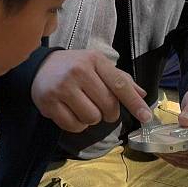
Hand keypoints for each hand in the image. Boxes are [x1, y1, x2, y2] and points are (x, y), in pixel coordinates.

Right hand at [31, 50, 151, 132]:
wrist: (40, 67)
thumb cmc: (75, 66)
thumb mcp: (98, 65)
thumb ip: (120, 79)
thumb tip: (142, 95)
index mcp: (95, 60)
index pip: (120, 84)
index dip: (134, 103)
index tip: (146, 117)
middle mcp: (79, 71)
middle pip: (107, 105)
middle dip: (110, 113)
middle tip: (103, 109)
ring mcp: (62, 88)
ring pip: (91, 118)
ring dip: (92, 119)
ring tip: (84, 107)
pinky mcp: (49, 103)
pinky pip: (74, 126)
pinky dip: (78, 125)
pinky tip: (72, 113)